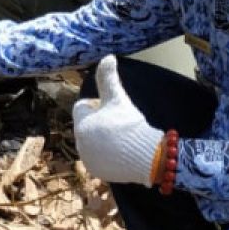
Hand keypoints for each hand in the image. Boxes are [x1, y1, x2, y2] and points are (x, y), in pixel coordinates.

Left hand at [72, 55, 162, 185]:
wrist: (148, 157)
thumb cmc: (130, 125)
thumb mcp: (118, 98)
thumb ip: (108, 77)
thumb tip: (107, 56)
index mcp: (81, 125)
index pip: (83, 107)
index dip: (98, 105)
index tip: (114, 111)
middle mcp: (80, 144)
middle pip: (87, 124)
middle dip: (99, 122)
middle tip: (119, 125)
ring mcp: (88, 160)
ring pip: (92, 141)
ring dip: (102, 137)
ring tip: (121, 139)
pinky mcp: (97, 172)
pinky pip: (97, 156)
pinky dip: (106, 153)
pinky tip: (121, 152)